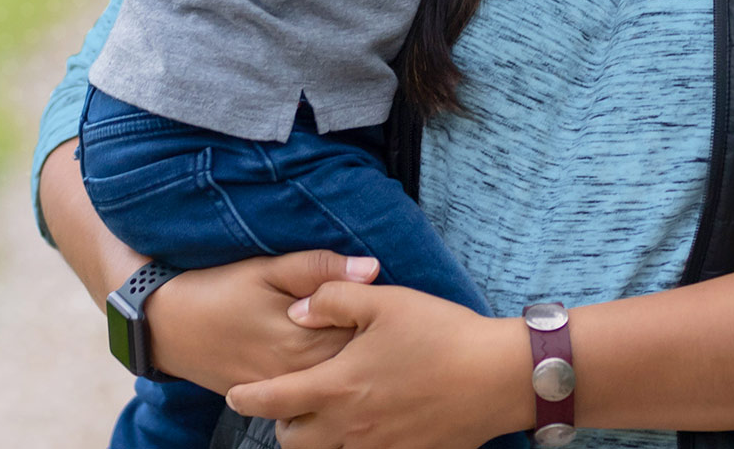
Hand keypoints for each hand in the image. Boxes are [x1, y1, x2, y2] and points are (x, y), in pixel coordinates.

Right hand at [145, 251, 378, 393]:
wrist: (167, 326)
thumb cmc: (218, 290)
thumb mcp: (266, 268)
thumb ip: (319, 269)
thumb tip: (372, 267)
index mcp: (304, 340)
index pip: (366, 336)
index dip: (383, 321)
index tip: (392, 307)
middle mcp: (299, 375)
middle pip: (357, 366)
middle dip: (375, 349)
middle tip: (387, 327)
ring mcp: (286, 393)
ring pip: (336, 386)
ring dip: (354, 368)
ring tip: (367, 348)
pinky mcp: (272, 402)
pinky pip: (312, 398)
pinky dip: (328, 383)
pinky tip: (336, 367)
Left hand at [224, 282, 532, 448]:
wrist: (500, 376)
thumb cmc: (440, 332)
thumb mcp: (383, 300)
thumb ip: (331, 298)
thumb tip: (296, 311)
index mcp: (338, 385)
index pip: (274, 400)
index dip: (246, 399)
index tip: (233, 395)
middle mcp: (352, 425)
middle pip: (294, 443)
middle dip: (284, 425)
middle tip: (291, 403)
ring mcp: (381, 447)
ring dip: (319, 438)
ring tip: (329, 413)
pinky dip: (356, 445)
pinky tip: (369, 424)